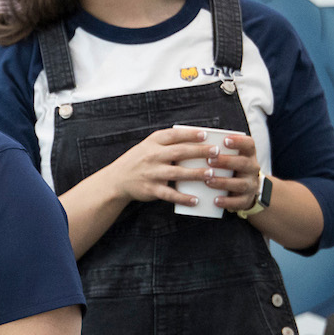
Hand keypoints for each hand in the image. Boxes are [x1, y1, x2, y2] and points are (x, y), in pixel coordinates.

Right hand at [93, 127, 216, 207]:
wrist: (116, 180)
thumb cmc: (139, 161)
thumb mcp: (148, 146)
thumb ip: (167, 142)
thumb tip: (198, 138)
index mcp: (152, 143)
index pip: (174, 136)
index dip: (190, 134)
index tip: (206, 135)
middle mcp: (152, 156)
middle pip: (180, 152)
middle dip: (200, 152)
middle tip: (217, 152)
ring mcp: (151, 173)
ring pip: (177, 173)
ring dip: (196, 174)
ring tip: (211, 174)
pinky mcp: (151, 189)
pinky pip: (170, 194)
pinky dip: (183, 198)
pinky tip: (196, 200)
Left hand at [203, 132, 265, 211]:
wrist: (244, 190)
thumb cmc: (228, 168)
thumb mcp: (228, 157)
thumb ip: (215, 149)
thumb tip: (188, 137)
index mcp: (248, 155)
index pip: (249, 144)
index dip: (239, 141)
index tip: (225, 139)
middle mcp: (252, 168)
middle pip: (243, 163)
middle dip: (226, 161)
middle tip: (209, 160)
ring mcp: (251, 185)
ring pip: (240, 183)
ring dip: (223, 182)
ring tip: (208, 181)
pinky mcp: (246, 200)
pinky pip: (238, 202)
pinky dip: (227, 201)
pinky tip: (215, 200)